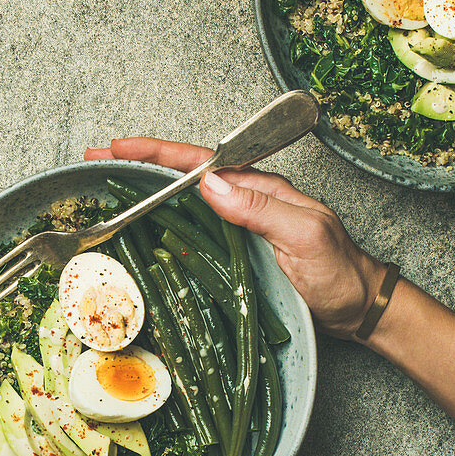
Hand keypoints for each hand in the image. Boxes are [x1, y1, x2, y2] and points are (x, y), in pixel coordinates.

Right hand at [85, 137, 386, 338]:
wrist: (359, 309)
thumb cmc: (340, 273)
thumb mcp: (305, 235)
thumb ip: (261, 208)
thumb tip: (210, 183)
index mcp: (260, 188)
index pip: (201, 162)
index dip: (158, 153)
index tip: (120, 147)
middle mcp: (245, 201)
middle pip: (183, 176)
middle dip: (139, 164)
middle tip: (95, 160)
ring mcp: (237, 227)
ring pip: (182, 201)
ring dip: (144, 191)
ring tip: (106, 186)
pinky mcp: (233, 253)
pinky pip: (190, 230)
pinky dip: (161, 221)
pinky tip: (141, 226)